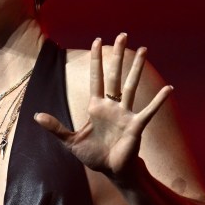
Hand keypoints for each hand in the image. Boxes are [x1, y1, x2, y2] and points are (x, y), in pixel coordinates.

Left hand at [33, 33, 172, 180]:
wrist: (111, 170)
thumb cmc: (94, 155)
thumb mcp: (70, 141)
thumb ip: (55, 128)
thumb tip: (35, 116)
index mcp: (96, 106)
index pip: (95, 77)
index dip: (96, 60)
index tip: (97, 40)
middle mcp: (112, 105)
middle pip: (114, 75)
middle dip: (117, 56)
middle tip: (122, 34)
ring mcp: (125, 113)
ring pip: (131, 86)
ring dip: (137, 68)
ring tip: (144, 49)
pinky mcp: (136, 125)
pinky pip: (148, 111)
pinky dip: (158, 101)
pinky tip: (169, 88)